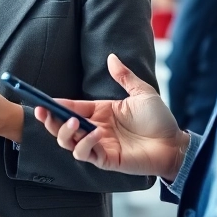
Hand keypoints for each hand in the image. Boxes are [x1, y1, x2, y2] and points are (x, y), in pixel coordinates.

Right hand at [34, 53, 189, 179]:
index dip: (55, 105)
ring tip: (75, 122)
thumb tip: (111, 57)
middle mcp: (95, 128)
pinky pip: (86, 154)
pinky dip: (86, 144)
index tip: (42, 100)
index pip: (70, 107)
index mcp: (99, 112)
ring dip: (65, 132)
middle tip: (41, 111)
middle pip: (62, 127)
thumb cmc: (160, 119)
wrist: (175, 143)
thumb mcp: (142, 93)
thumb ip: (124, 76)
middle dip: (49, 120)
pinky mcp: (106, 159)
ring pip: (68, 142)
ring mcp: (99, 145)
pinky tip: (97, 134)